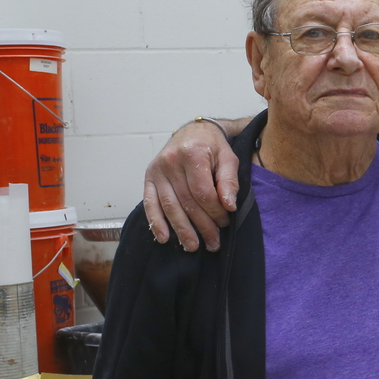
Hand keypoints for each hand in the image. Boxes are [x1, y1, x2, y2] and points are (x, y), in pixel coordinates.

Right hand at [143, 120, 240, 252]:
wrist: (192, 132)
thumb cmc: (212, 147)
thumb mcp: (228, 158)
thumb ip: (229, 181)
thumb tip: (229, 206)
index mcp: (193, 153)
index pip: (204, 192)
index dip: (215, 211)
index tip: (225, 222)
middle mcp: (171, 161)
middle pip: (187, 202)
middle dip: (202, 225)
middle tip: (213, 242)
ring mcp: (157, 170)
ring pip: (169, 206)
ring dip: (181, 230)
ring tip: (193, 246)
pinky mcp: (148, 177)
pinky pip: (150, 203)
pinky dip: (156, 222)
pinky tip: (164, 238)